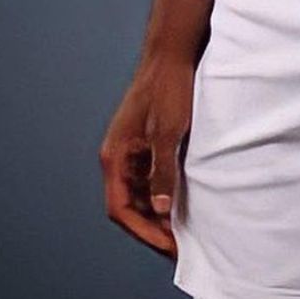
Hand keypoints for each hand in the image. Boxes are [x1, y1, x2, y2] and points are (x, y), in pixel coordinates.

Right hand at [99, 55, 196, 257]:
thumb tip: (161, 209)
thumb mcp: (169, 132)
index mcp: (115, 156)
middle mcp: (119, 157)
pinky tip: (183, 199)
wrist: (172, 53)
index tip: (168, 245)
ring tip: (183, 227)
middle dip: (152, 227)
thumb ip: (163, 170)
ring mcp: (132, 150)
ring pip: (140, 193)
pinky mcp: (145, 143)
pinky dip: (163, 192)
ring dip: (158, 211)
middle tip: (178, 244)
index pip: (121, 208)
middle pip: (130, 205)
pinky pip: (150, 177)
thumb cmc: (167, 87)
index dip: (144, 231)